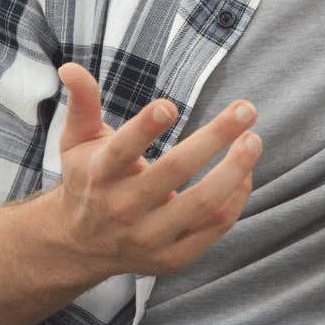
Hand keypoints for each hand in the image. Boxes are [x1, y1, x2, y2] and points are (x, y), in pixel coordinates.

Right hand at [47, 62, 261, 277]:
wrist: (78, 245)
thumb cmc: (88, 180)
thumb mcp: (77, 141)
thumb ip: (82, 103)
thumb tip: (71, 67)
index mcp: (100, 174)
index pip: (122, 150)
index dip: (145, 128)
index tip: (169, 106)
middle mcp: (123, 207)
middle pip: (174, 171)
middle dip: (215, 137)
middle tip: (246, 108)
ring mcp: (148, 236)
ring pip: (202, 204)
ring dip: (235, 170)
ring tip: (254, 140)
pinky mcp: (171, 257)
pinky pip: (213, 227)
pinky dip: (234, 200)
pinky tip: (245, 174)